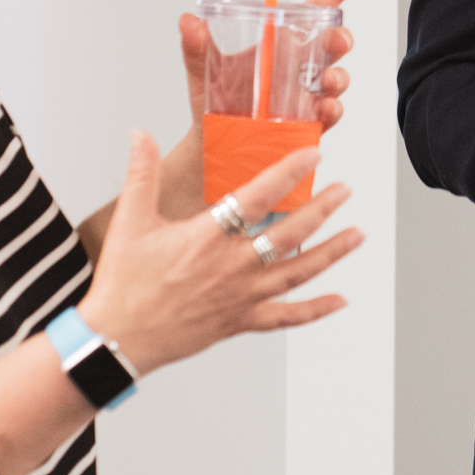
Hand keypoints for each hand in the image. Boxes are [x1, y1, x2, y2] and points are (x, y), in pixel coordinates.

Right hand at [79, 130, 361, 376]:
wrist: (116, 340)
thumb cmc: (123, 282)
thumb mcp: (130, 223)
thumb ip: (142, 174)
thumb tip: (141, 134)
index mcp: (206, 237)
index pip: (257, 197)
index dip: (289, 172)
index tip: (314, 153)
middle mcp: (231, 267)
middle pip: (289, 233)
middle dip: (322, 209)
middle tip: (346, 189)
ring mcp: (240, 297)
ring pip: (297, 272)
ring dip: (331, 252)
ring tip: (358, 235)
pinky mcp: (240, 322)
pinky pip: (286, 317)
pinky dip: (316, 310)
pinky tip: (340, 300)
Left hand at [160, 0, 359, 220]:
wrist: (211, 148)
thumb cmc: (214, 104)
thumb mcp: (203, 72)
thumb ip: (196, 47)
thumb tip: (188, 21)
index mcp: (278, 45)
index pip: (312, 13)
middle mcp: (297, 68)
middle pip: (333, 44)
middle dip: (342, 39)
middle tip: (336, 41)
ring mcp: (306, 96)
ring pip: (336, 78)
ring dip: (339, 78)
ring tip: (326, 82)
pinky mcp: (308, 123)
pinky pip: (329, 114)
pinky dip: (331, 110)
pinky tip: (322, 109)